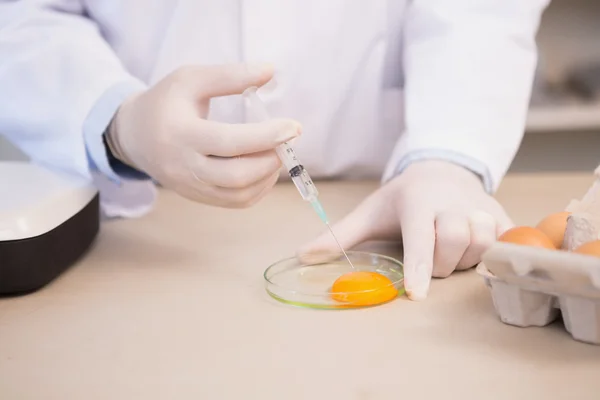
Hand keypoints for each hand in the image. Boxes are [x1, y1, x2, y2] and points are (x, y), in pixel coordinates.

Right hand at [106, 64, 300, 207]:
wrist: (134, 135)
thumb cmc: (166, 102)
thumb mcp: (191, 79)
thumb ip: (230, 76)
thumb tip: (271, 70)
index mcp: (180, 134)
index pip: (229, 142)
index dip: (266, 136)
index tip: (293, 126)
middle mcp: (184, 167)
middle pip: (237, 176)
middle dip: (272, 159)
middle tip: (289, 139)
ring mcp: (191, 187)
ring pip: (239, 194)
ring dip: (268, 176)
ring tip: (279, 151)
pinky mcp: (198, 197)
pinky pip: (236, 202)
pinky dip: (259, 188)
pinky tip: (266, 167)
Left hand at [297, 160, 513, 299]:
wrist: (441, 170)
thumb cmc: (401, 198)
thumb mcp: (370, 212)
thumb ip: (339, 235)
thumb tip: (302, 256)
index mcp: (417, 201)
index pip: (420, 236)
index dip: (419, 266)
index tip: (417, 295)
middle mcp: (452, 202)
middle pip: (454, 242)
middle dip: (440, 263)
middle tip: (430, 260)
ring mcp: (480, 207)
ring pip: (482, 243)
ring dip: (465, 258)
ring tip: (449, 250)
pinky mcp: (501, 215)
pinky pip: (506, 242)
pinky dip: (493, 252)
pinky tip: (476, 249)